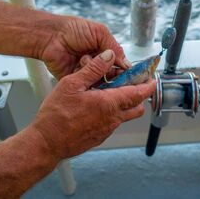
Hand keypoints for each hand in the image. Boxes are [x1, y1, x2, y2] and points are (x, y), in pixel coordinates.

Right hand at [30, 49, 155, 158]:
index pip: (138, 94)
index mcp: (109, 104)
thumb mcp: (72, 84)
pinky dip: (111, 113)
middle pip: (137, 107)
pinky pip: (112, 123)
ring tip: (108, 92)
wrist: (47, 143)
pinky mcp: (99, 137)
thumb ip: (93, 69)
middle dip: (139, 95)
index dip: (148, 85)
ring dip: (123, 104)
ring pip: (124, 116)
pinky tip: (95, 105)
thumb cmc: (56, 116)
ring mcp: (106, 130)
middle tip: (131, 84)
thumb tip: (109, 56)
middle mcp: (112, 119)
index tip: (152, 79)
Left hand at [40, 15, 130, 79]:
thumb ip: (114, 47)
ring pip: (100, 80)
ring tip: (85, 57)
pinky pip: (86, 84)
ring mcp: (87, 73)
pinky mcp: (76, 81)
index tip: (127, 73)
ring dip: (95, 70)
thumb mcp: (99, 32)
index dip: (124, 69)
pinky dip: (85, 75)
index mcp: (104, 51)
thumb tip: (126, 64)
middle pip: (112, 76)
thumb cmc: (74, 29)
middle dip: (111, 72)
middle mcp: (97, 64)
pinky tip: (80, 64)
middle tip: (108, 68)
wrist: (51, 35)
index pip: (120, 64)